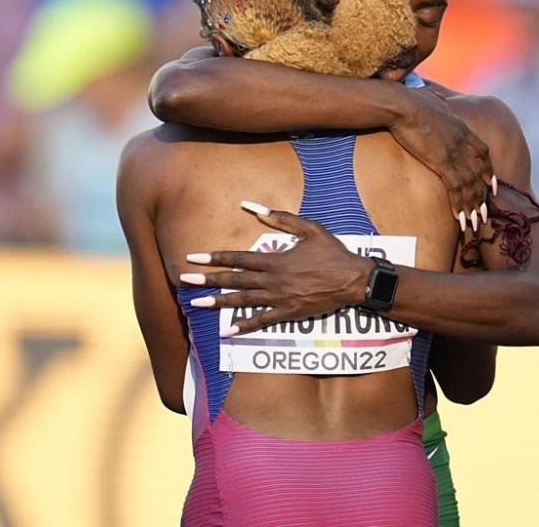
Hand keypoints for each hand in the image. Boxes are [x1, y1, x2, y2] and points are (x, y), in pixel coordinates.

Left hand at [180, 203, 372, 334]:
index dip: (214, 258)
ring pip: (243, 300)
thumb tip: (253, 207)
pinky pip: (263, 321)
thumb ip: (280, 218)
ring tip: (197, 304)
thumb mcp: (309, 228)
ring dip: (218, 302)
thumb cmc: (332, 252)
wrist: (353, 280)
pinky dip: (245, 326)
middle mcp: (273, 280)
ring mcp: (279, 299)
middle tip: (184, 281)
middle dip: (207, 280)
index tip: (194, 258)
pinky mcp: (289, 313)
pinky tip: (228, 331)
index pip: (237, 258)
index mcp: (275, 259)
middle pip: (234, 280)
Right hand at [390, 86, 494, 227]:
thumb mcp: (428, 98)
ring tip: (473, 224)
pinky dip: (459, 205)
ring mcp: (454, 153)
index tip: (491, 185)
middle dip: (481, 197)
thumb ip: (432, 101)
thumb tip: (426, 96)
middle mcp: (462, 142)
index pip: (482, 152)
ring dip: (471, 207)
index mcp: (461, 127)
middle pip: (478, 174)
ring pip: (469, 185)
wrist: (403, 104)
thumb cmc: (409, 100)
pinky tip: (459, 218)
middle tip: (483, 214)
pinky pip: (455, 188)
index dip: (488, 170)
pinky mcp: (442, 162)